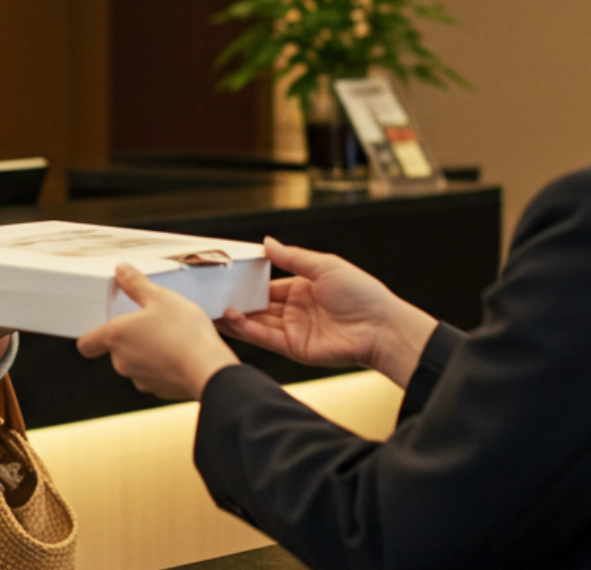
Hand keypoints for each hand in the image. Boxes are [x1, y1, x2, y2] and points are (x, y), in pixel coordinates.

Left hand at [75, 263, 238, 400]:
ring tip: (171, 336)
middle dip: (131, 337)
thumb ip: (136, 284)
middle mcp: (122, 362)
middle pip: (115, 350)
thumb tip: (121, 270)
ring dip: (148, 351)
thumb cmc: (184, 333)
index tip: (106, 325)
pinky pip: (155, 374)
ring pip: (136, 362)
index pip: (85, 344)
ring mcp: (140, 379)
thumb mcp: (161, 297)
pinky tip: (181, 353)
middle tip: (152, 321)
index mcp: (116, 337)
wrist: (210, 371)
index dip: (92, 335)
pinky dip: (163, 365)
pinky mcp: (158, 390)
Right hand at [220, 237, 437, 386]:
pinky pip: (266, 338)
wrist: (381, 328)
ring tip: (211, 308)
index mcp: (302, 288)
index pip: (267, 285)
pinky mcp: (295, 348)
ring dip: (235, 316)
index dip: (247, 282)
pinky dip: (247, 329)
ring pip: (257, 323)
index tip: (225, 276)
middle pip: (258, 305)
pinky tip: (232, 318)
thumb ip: (292, 257)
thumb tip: (266, 242)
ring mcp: (294, 330)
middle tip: (209, 295)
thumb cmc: (361, 293)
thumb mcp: (324, 265)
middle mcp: (295, 310)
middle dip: (235, 301)